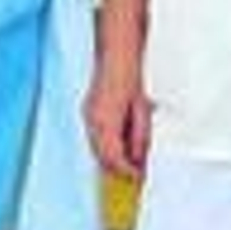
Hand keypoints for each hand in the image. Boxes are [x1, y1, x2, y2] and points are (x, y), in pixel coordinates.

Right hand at [84, 57, 151, 180]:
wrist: (116, 51)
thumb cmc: (131, 74)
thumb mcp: (143, 109)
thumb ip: (139, 137)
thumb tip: (138, 160)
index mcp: (105, 121)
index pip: (113, 158)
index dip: (127, 171)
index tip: (139, 178)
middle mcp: (92, 120)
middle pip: (102, 157)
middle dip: (118, 168)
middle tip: (137, 173)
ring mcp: (88, 115)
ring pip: (97, 149)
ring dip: (113, 157)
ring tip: (133, 158)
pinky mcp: (88, 111)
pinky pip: (96, 137)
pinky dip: (108, 145)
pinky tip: (122, 141)